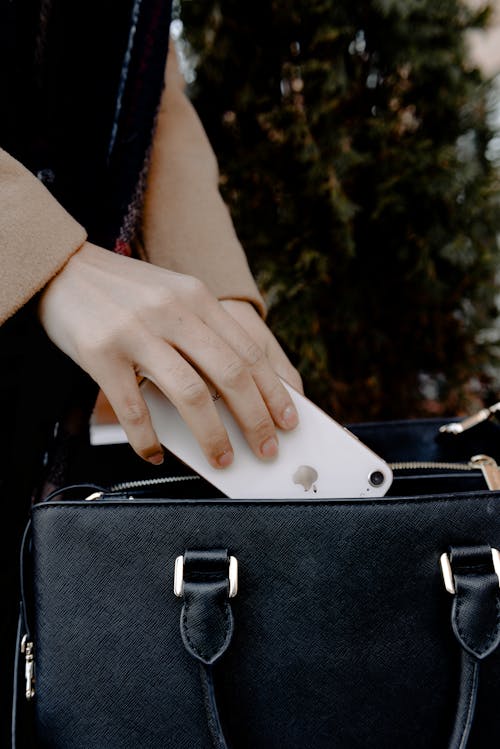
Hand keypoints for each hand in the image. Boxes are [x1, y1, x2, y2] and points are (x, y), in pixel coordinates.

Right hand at [38, 242, 298, 466]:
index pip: (249, 352)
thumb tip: (239, 388)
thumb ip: (204, 332)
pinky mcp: (101, 353)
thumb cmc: (124, 292)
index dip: (274, 391)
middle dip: (256, 420)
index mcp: (196, 297)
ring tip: (223, 458)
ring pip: (190, 394)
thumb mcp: (173, 296)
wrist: (62, 267)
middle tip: (266, 449)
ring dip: (213, 435)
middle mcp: (172, 311)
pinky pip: (134, 409)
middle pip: (230, 375)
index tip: (288, 421)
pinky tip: (156, 453)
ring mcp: (136, 332)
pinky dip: (148, 439)